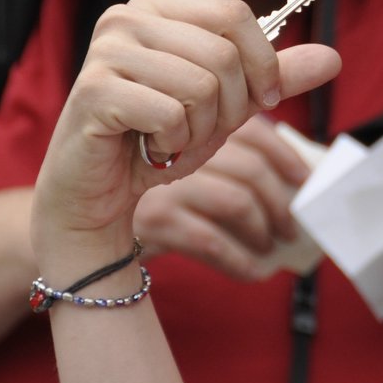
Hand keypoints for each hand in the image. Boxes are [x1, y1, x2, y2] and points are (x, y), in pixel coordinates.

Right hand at [32, 0, 339, 265]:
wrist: (98, 194)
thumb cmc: (160, 139)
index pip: (236, 14)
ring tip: (171, 139)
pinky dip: (174, 144)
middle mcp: (126, 18)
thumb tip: (334, 58)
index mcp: (158, 8)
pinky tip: (149, 149)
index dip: (261, 63)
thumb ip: (276, 77)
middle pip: (223, 55)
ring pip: (202, 86)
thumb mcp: (229, 104)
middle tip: (200, 130)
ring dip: (200, 130)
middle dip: (230, 107)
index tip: (259, 101)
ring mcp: (105, 52)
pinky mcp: (93, 92)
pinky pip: (172, 114)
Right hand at [134, 116, 311, 281]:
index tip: (306, 184)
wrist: (73, 212)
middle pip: (251, 169)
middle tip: (291, 230)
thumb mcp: (188, 144)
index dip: (288, 159)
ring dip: (262, 234)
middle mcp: (178, 136)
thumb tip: (309, 146)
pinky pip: (212, 240)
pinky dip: (239, 261)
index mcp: (190, 111)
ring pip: (237, 203)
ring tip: (270, 247)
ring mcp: (163, 176)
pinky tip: (254, 272)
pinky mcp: (153, 213)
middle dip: (281, 205)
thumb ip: (239, 128)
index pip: (256, 130)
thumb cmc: (135, 174)